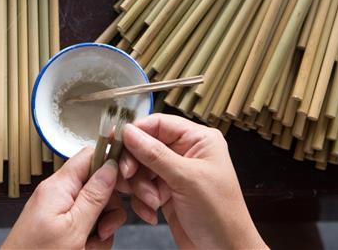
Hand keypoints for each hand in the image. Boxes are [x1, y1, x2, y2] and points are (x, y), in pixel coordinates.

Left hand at [2, 147, 126, 249]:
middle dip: (107, 211)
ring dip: (100, 231)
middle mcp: (58, 193)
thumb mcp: (74, 229)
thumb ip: (94, 196)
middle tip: (103, 231)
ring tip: (88, 248)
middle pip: (98, 186)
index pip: (90, 155)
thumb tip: (111, 165)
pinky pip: (84, 225)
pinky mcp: (59, 225)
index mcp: (59, 186)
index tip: (126, 183)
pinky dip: (89, 240)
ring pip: (95, 210)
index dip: (112, 163)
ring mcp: (58, 210)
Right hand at [117, 113, 266, 249]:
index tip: (117, 142)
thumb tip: (129, 132)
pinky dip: (142, 201)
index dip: (136, 132)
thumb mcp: (186, 179)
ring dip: (140, 187)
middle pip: (145, 146)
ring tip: (152, 201)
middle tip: (128, 177)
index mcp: (199, 140)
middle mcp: (186, 153)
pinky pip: (142, 188)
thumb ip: (154, 154)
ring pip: (141, 169)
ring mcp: (175, 174)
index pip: (159, 123)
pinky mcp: (167, 193)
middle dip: (136, 165)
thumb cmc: (220, 214)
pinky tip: (152, 212)